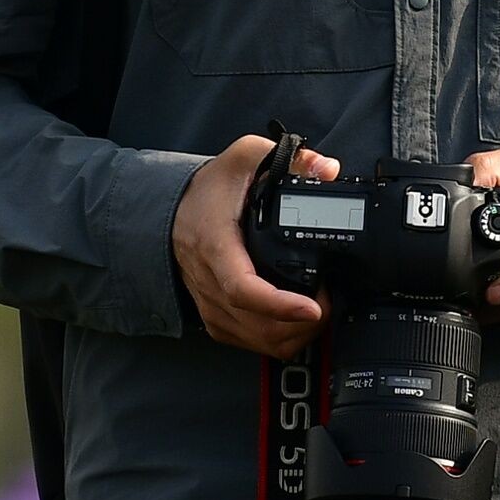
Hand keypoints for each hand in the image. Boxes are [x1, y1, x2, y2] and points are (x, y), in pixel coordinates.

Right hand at [174, 136, 334, 357]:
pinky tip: (294, 323)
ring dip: (293, 335)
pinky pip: (247, 343)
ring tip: (317, 312)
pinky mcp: (214, 316)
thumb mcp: (246, 157)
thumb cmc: (209, 189)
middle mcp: (209, 281)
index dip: (279, 304)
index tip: (312, 307)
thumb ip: (290, 158)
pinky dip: (276, 340)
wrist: (171, 212)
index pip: (242, 287)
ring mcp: (210, 303)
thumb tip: (327, 169)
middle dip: (302, 324)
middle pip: (258, 324)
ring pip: (256, 340)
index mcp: (216, 244)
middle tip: (329, 302)